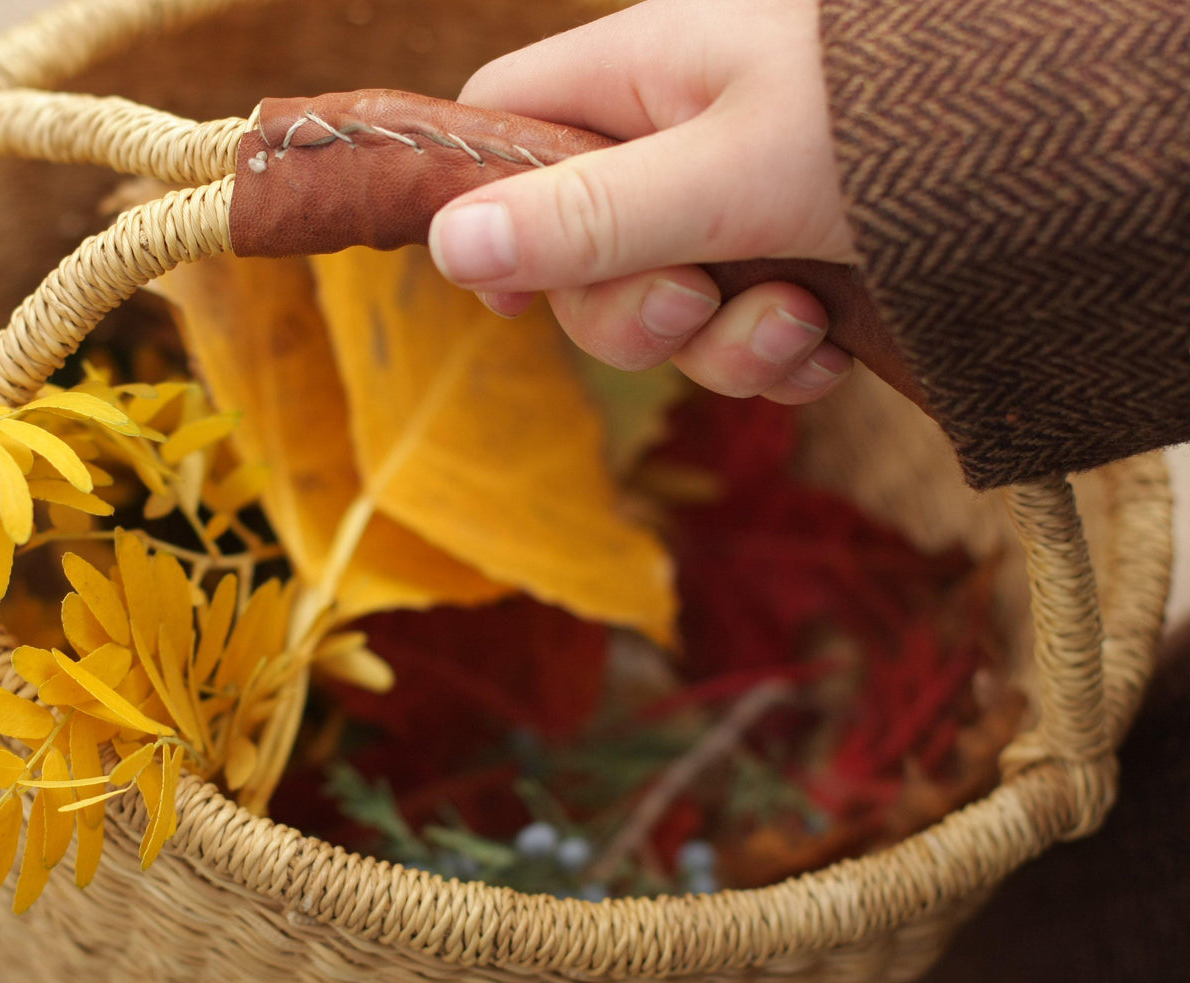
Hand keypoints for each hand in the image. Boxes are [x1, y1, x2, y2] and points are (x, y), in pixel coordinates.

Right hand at [430, 0, 858, 403]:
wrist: (1082, 151)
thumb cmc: (898, 122)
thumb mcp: (733, 171)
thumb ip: (590, 214)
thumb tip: (449, 246)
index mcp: (640, 75)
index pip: (498, 121)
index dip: (482, 207)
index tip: (508, 290)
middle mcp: (676, 139)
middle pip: (574, 249)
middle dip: (631, 308)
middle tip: (699, 300)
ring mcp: (736, 207)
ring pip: (662, 310)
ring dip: (719, 347)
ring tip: (798, 326)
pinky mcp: (794, 261)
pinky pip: (739, 336)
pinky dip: (774, 360)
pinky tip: (829, 351)